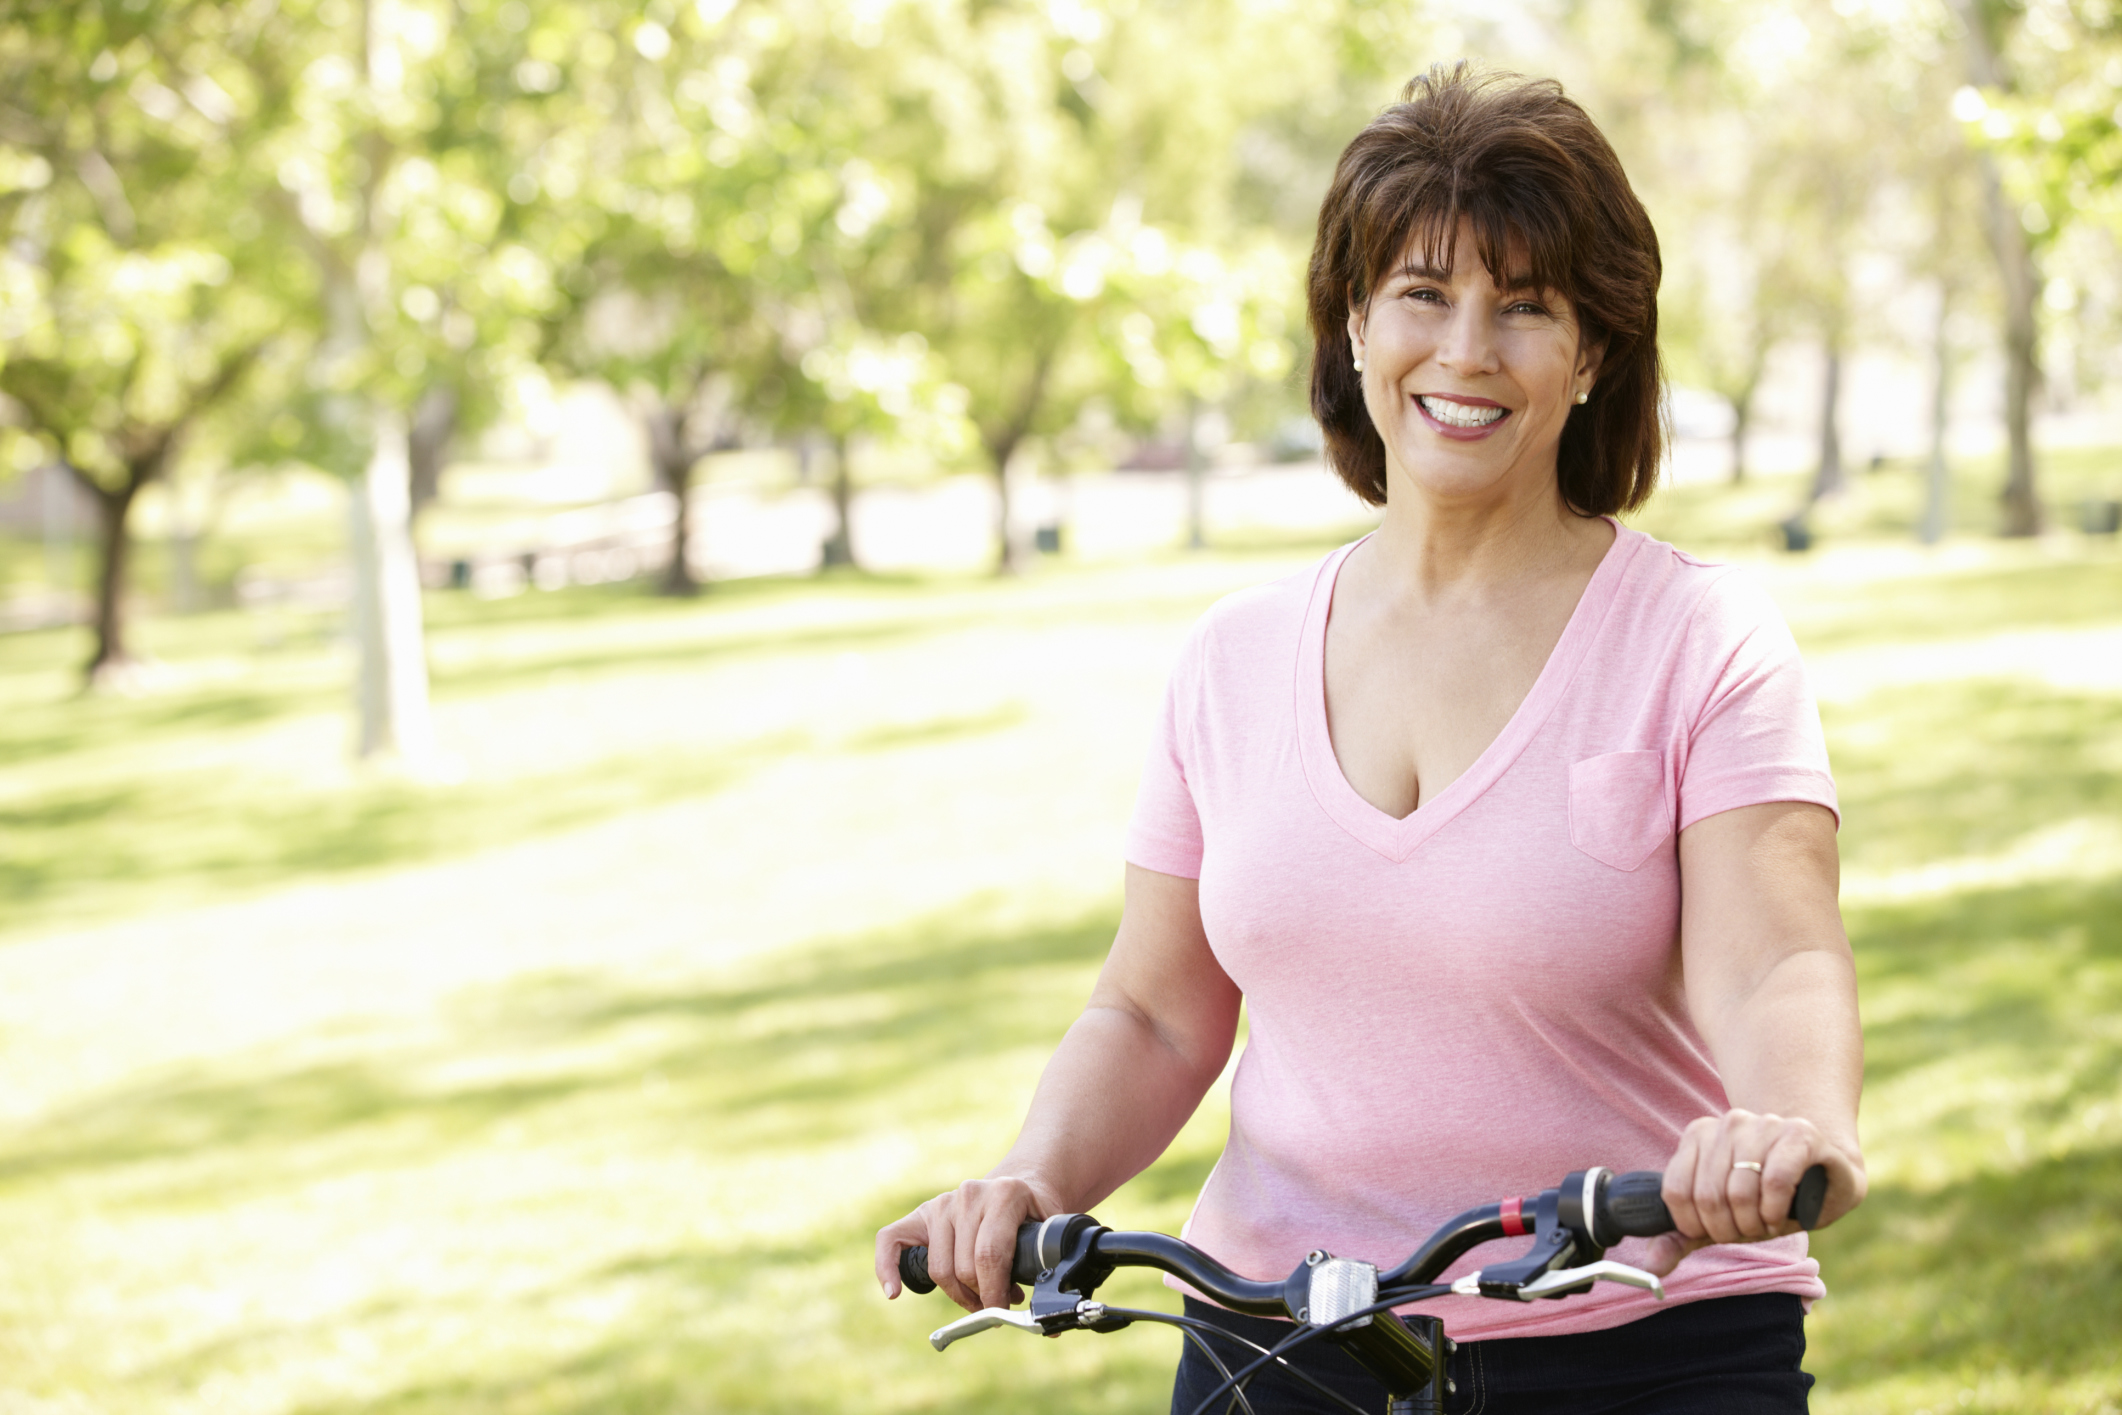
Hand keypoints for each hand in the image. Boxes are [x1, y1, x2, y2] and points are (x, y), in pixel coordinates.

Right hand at [873, 1175, 1058, 1313]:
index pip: (989, 1254)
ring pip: (939, 1268)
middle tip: (997, 1306)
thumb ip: (1052, 1267)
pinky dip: (888, 1268)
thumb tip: (1052, 1321)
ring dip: (957, 1294)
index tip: (1002, 1312)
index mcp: (1004, 1194)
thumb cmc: (1036, 1215)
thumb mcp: (1052, 1231)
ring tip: (978, 1298)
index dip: (994, 1292)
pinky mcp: (922, 1213)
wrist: (1020, 1184)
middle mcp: (969, 1194)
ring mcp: (943, 1202)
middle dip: (980, 1297)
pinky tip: (894, 1293)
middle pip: (963, 1267)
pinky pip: (891, 1241)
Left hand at [1640, 1109, 1866, 1276]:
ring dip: (1756, 1223)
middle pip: (1708, 1196)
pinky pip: (1776, 1181)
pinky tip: (1782, 1215)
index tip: (1718, 1231)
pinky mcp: (1800, 1133)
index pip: (1676, 1192)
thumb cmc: (1768, 1198)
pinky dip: (1776, 1210)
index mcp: (1698, 1135)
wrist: (1827, 1175)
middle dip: (1729, 1230)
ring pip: (1740, 1191)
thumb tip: (1652, 1264)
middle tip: (1749, 1229)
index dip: (1697, 1226)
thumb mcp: (1721, 1219)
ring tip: (1768, 1221)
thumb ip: (1683, 1238)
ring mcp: (1763, 1124)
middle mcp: (1728, 1124)